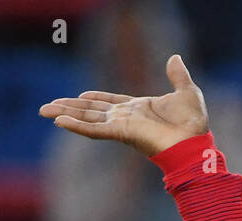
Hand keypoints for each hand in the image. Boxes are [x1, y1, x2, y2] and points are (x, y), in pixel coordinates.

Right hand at [39, 54, 207, 156]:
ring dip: (66, 114)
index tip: (80, 96)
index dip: (95, 99)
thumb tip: (175, 57)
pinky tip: (60, 122)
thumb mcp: (187, 92)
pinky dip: (78, 126)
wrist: (196, 143)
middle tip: (47, 107)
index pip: (110, 103)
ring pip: (88, 119)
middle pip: (92, 111)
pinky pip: (95, 129)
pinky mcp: (122, 133)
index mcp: (138, 109)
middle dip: (70, 108)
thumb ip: (178, 75)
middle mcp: (126, 118)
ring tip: (45, 111)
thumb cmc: (193, 124)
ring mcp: (122, 126)